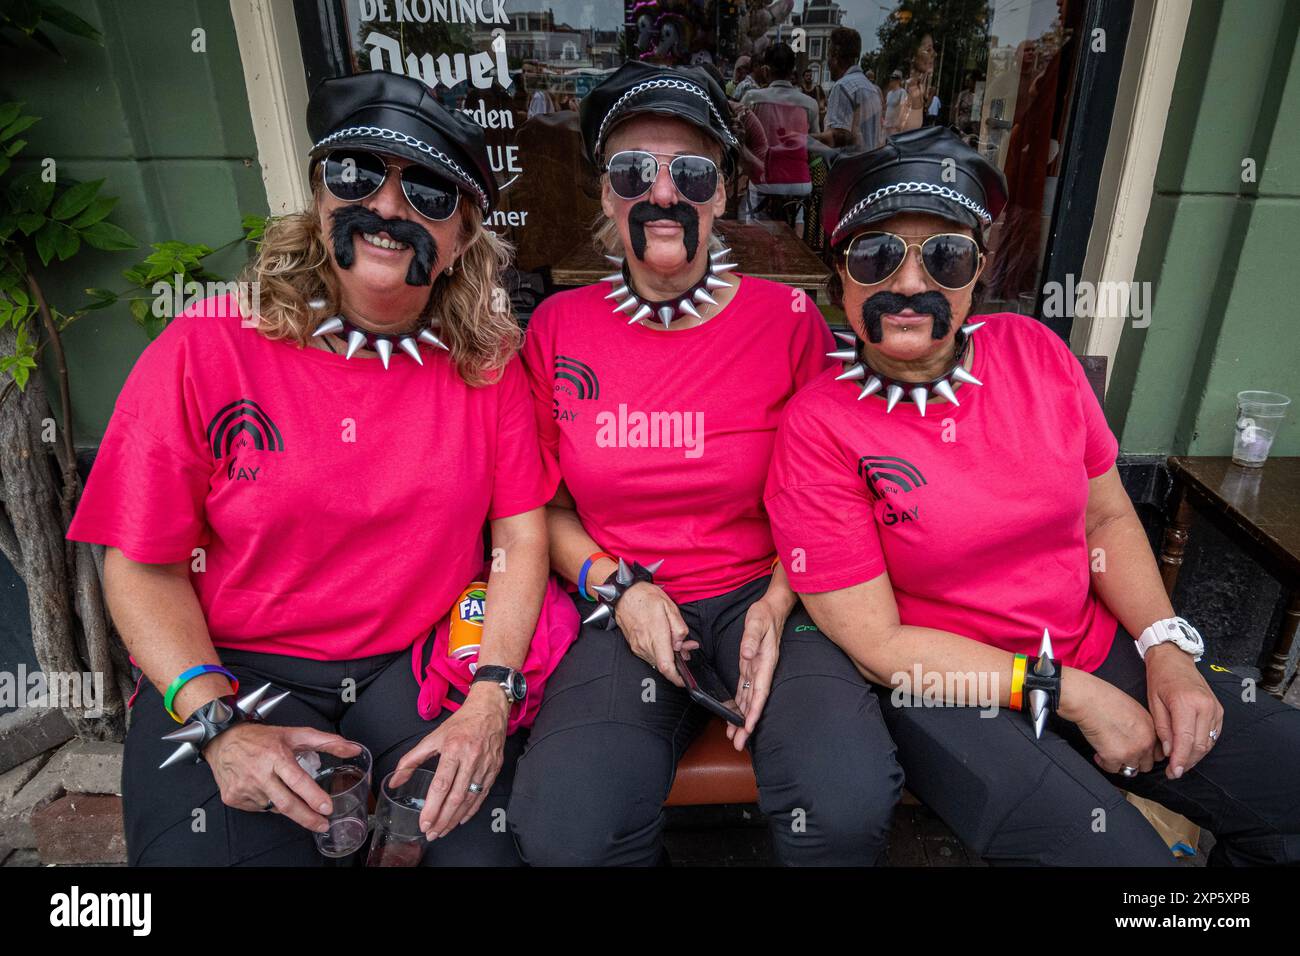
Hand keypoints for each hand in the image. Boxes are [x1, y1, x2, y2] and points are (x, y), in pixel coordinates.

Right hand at [204, 723, 361, 832]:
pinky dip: (268, 803)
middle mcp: (259, 774)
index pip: (297, 780)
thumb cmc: (261, 738)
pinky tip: (266, 789)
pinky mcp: (234, 798)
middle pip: (287, 803)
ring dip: (287, 805)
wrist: (224, 741)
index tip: (326, 808)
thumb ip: (327, 742)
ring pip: (275, 807)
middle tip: (322, 824)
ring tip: (285, 790)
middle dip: (307, 818)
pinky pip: (260, 808)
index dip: (313, 796)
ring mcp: (245, 788)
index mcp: (275, 756)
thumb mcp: (295, 734)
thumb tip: (353, 748)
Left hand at [393, 683, 508, 838]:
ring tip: (442, 830)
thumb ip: (411, 760)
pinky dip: (471, 810)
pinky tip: (460, 819)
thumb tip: (395, 781)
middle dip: (442, 819)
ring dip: (455, 819)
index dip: (432, 807)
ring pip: (469, 799)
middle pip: (456, 797)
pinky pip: (482, 796)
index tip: (424, 822)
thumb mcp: (432, 737)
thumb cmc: (460, 723)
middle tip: (431, 833)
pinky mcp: (494, 770)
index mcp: (453, 749)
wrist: (489, 710)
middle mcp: (470, 758)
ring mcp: (485, 766)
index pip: (441, 784)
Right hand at [614, 581, 698, 687]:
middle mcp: (645, 644)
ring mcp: (638, 647)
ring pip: (657, 662)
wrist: (624, 594)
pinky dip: (660, 653)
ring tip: (677, 641)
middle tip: (687, 647)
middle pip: (664, 666)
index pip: (666, 665)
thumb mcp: (669, 606)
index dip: (676, 677)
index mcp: (655, 634)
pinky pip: (650, 656)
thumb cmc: (646, 597)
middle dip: (678, 662)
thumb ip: (678, 627)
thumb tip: (680, 644)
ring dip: (669, 657)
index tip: (684, 680)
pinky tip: (665, 641)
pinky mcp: (635, 646)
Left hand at [726, 597, 787, 750]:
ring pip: (749, 699)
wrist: (772, 607)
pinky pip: (745, 690)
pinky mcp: (751, 666)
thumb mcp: (756, 622)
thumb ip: (751, 638)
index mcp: (764, 663)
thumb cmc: (764, 614)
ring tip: (735, 737)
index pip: (759, 692)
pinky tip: (735, 715)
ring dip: (742, 718)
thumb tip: (747, 655)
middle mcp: (761, 670)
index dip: (753, 711)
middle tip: (738, 744)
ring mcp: (757, 669)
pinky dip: (740, 704)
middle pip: (754, 702)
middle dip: (747, 724)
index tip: (748, 727)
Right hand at [1064, 670, 1160, 775]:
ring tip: (1109, 753)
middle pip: (1147, 764)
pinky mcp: (1114, 758)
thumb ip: (1140, 726)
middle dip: (1134, 761)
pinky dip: (1104, 763)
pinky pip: (1112, 769)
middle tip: (1122, 754)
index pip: (1158, 752)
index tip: (1136, 752)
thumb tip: (1136, 736)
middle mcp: (1145, 742)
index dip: (1146, 753)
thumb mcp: (1133, 708)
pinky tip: (1098, 754)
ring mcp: (1131, 752)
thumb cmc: (1105, 698)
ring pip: (1131, 770)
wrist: (1089, 700)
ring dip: (1120, 763)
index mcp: (1151, 728)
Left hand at [1145, 643, 1222, 778]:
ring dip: (1195, 756)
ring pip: (1209, 743)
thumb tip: (1169, 752)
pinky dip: (1202, 746)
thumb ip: (1162, 729)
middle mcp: (1205, 706)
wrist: (1175, 659)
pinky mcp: (1219, 711)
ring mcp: (1215, 709)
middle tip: (1173, 772)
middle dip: (1187, 762)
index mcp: (1186, 703)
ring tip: (1180, 764)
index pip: (1186, 739)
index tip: (1173, 772)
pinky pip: (1213, 735)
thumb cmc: (1160, 678)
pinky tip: (1189, 751)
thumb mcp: (1154, 702)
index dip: (1180, 759)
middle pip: (1200, 745)